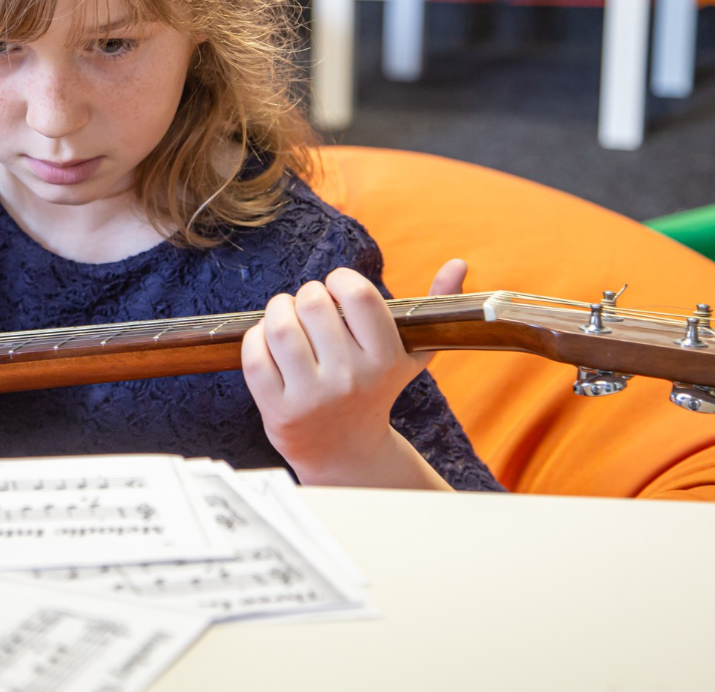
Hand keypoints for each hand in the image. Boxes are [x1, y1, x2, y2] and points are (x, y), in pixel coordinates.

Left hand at [240, 259, 465, 486]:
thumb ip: (436, 306)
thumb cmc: (376, 388)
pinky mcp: (279, 411)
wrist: (346, 450)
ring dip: (277, 309)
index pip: (360, 294)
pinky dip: (255, 338)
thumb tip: (459, 264)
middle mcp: (351, 378)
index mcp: (385, 359)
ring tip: (285, 315)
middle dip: (306, 294)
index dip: (340, 280)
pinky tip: (268, 341)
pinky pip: (255, 356)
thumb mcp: (410, 354)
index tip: (337, 288)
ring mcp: (313, 397)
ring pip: (279, 326)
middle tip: (309, 306)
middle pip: (312, 303)